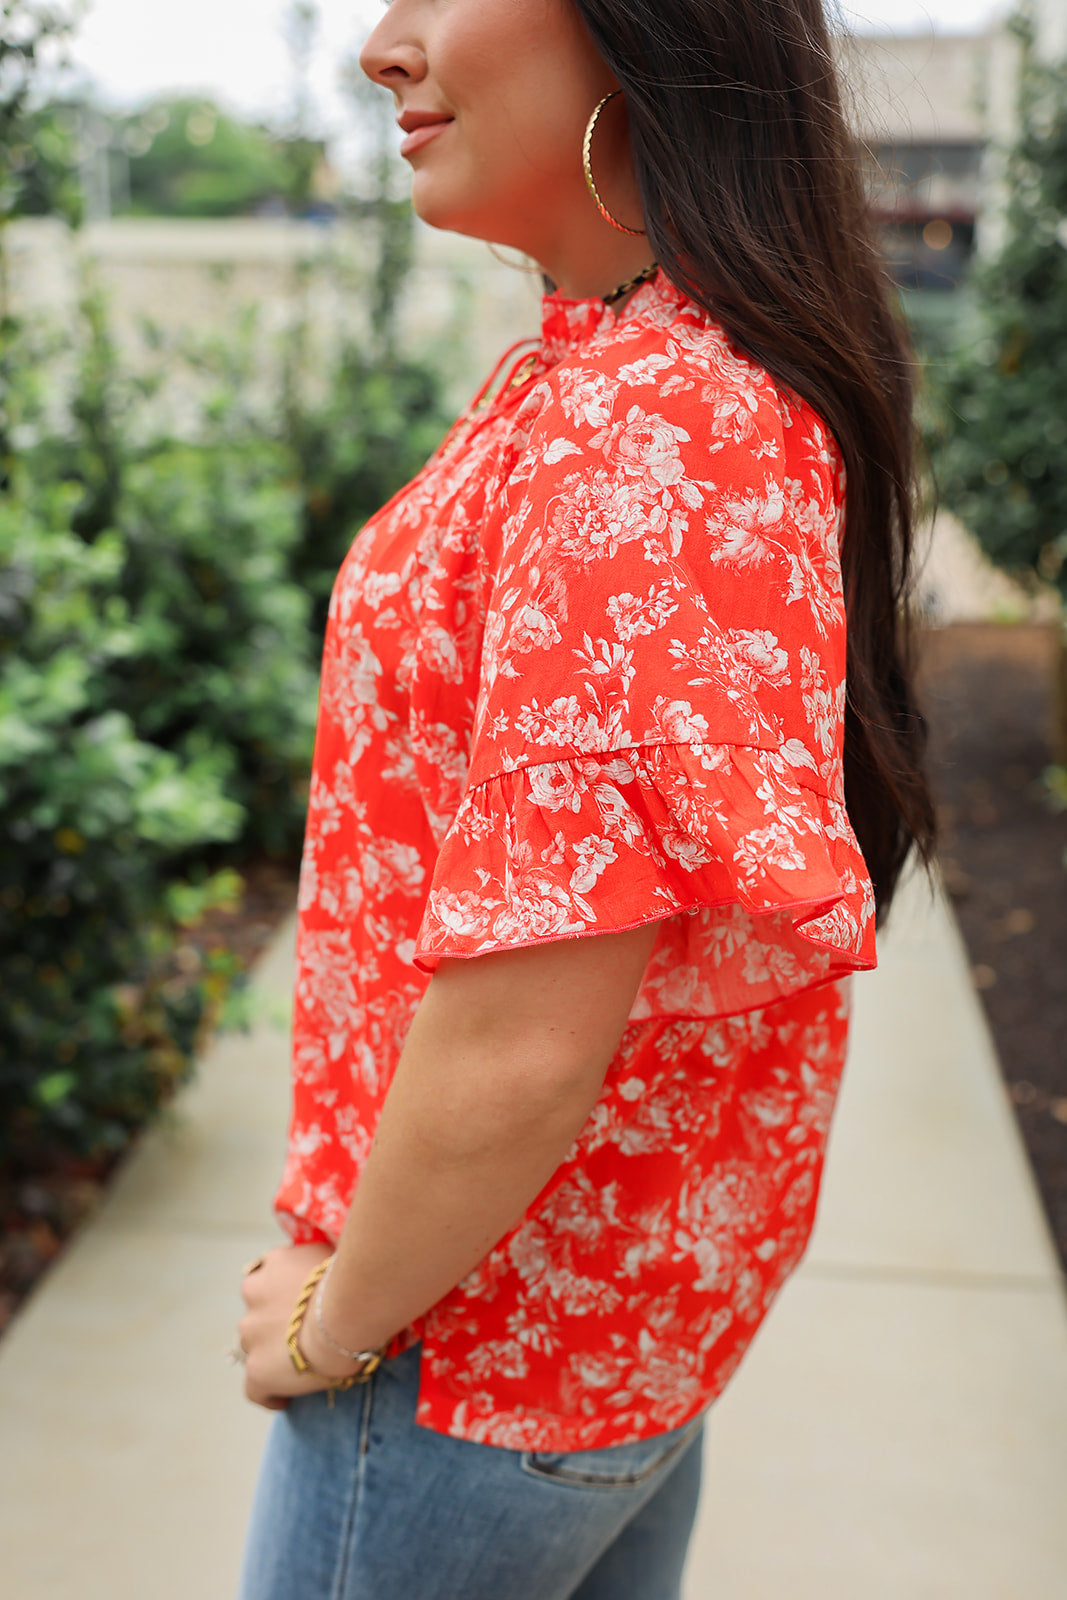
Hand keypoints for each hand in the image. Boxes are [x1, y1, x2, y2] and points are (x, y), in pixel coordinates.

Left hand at [237, 1242, 345, 1410]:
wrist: (348, 1311)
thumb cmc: (351, 1279)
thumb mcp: (328, 1256)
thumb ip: (312, 1263)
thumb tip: (317, 1272)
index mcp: (272, 1266)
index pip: (266, 1278)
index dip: (280, 1294)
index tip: (295, 1305)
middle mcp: (254, 1295)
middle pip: (258, 1313)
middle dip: (275, 1325)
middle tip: (304, 1336)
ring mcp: (252, 1334)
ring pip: (256, 1347)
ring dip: (273, 1354)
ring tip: (301, 1366)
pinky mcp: (258, 1370)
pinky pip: (255, 1389)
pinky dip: (269, 1394)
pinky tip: (284, 1399)